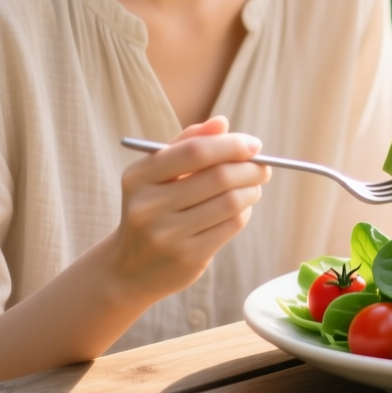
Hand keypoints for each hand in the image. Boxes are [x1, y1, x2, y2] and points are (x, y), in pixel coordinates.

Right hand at [103, 116, 271, 302]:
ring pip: (229, 202)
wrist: (129, 269)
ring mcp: (167, 235)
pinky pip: (230, 226)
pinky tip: (240, 209)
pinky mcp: (187, 257)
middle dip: (249, 168)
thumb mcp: (158, 175)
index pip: (195, 151)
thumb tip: (222, 123)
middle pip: (218, 177)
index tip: (254, 145)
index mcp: (139, 177)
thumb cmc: (152, 209)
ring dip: (251, 190)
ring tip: (253, 187)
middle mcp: (148, 206)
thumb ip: (187, 144)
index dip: (231, 145)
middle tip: (263, 167)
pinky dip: (244, 212)